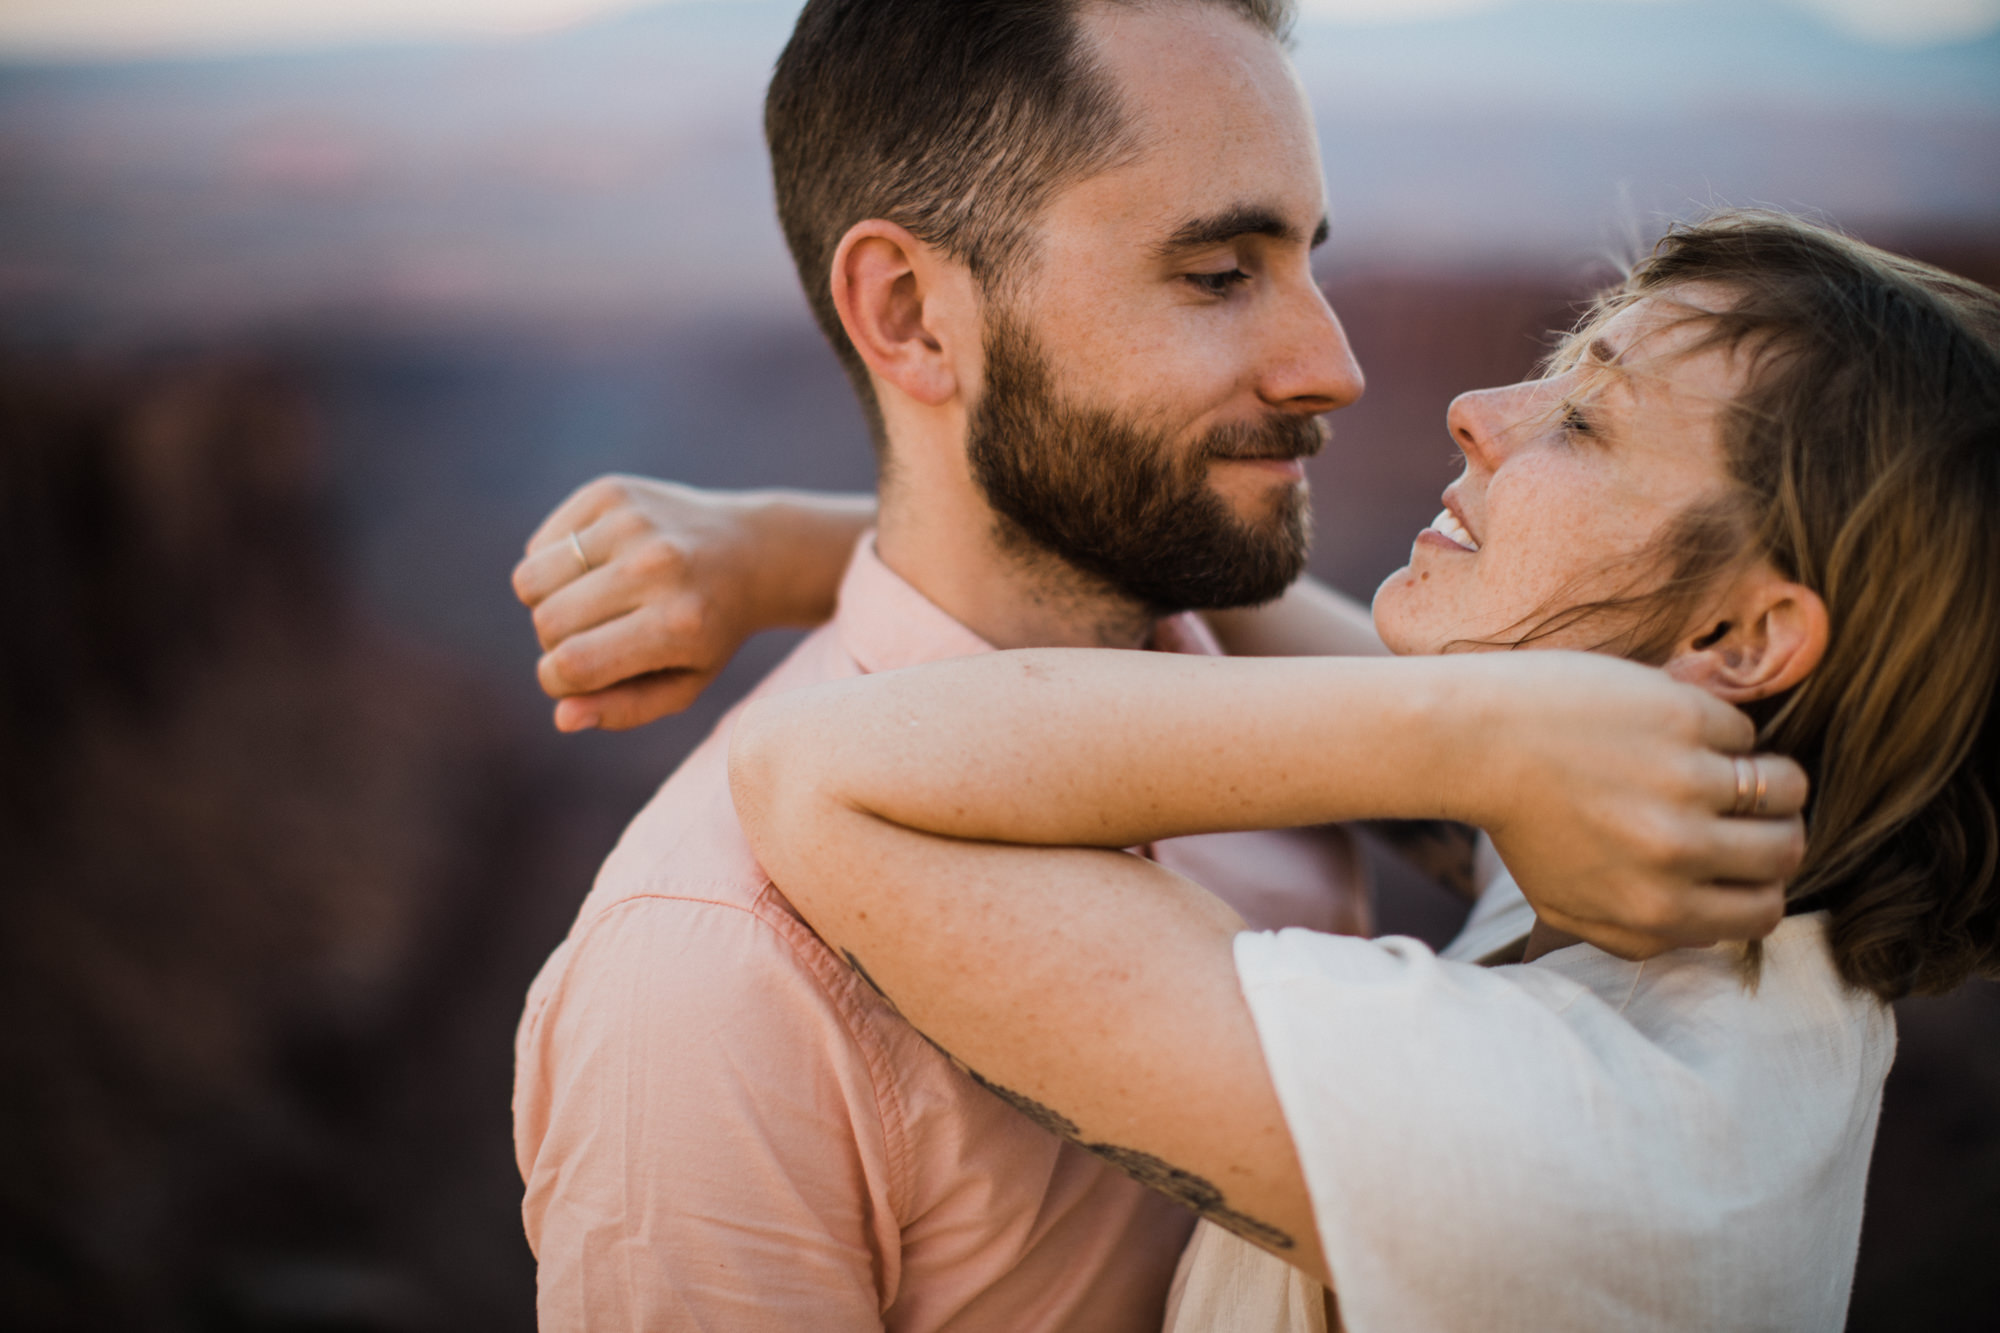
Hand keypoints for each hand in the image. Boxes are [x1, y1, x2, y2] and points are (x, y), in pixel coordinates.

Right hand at [511, 478, 872, 731]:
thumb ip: (624, 710)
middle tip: (592, 639)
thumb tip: (562, 718)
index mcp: (678, 623)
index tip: (574, 681)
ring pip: (530, 579)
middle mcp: (656, 566)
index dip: (558, 683)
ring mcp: (632, 522)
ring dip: (546, 603)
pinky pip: (539, 544)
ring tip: (588, 605)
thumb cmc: (710, 630)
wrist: (752, 551)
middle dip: (554, 643)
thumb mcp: (684, 683)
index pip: (573, 665)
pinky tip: (595, 568)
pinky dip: (553, 564)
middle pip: (546, 622)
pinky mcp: (611, 491)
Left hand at [1454, 653, 1808, 957]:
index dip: (1762, 887)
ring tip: (1733, 770)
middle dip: (1778, 833)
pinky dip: (1724, 734)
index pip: (1764, 913)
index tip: (1743, 861)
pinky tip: (1679, 733)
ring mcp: (1687, 781)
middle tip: (1747, 812)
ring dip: (1769, 779)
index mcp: (1657, 908)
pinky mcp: (1685, 719)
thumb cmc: (1522, 823)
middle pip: (1788, 851)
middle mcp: (1680, 851)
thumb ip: (1641, 937)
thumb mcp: (1568, 906)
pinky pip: (1746, 734)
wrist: (1476, 741)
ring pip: (1787, 788)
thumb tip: (1709, 937)